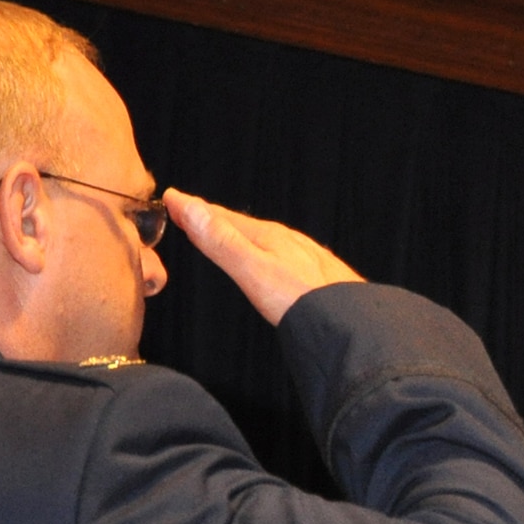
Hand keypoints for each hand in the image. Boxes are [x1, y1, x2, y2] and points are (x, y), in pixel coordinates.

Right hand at [165, 190, 362, 325]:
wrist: (351, 325)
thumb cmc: (303, 302)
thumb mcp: (252, 269)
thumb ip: (220, 241)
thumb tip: (188, 207)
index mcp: (270, 236)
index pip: (223, 217)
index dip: (195, 209)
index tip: (173, 198)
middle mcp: (290, 241)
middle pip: (244, 226)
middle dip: (216, 219)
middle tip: (192, 213)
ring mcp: (306, 257)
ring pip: (265, 239)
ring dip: (240, 234)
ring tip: (225, 233)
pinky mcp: (319, 276)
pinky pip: (283, 254)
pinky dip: (263, 250)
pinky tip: (270, 261)